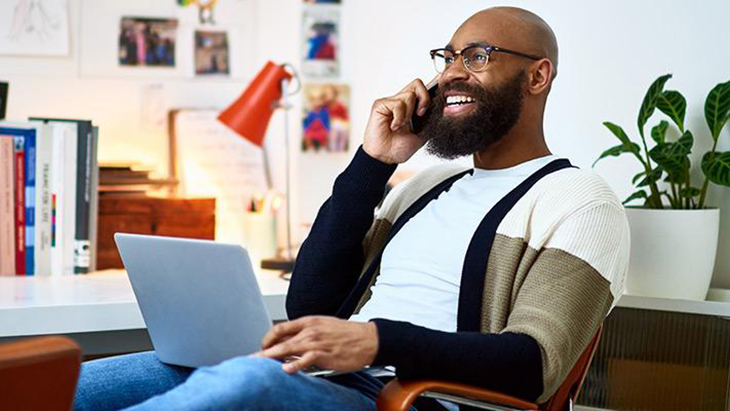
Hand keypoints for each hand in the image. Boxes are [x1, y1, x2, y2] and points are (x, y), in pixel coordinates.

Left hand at [256, 316, 378, 373]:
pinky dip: (295, 365)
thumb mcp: (324, 327)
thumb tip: (290, 344)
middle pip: (280, 339)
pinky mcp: (325, 354)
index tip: (262, 347)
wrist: (369, 339)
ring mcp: (317, 342)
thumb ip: (306, 334)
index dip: (267, 338)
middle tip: (252, 359)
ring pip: (288, 348)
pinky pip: (306, 359)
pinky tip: (286, 369)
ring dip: (272, 357)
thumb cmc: (348, 334)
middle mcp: (310, 330)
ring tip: (260, 364)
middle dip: (263, 350)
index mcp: (309, 321)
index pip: (280, 328)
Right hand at [362, 78, 432, 164]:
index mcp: (411, 107)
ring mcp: (390, 102)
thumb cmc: (399, 148)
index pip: (422, 90)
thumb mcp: (423, 134)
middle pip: (417, 84)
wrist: (386, 158)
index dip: (431, 90)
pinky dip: (399, 118)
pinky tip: (393, 127)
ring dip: (409, 114)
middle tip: (421, 114)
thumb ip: (430, 120)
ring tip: (402, 126)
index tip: (436, 100)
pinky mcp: (380, 105)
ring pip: (409, 95)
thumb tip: (443, 108)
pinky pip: (397, 104)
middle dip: (424, 98)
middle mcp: (401, 102)